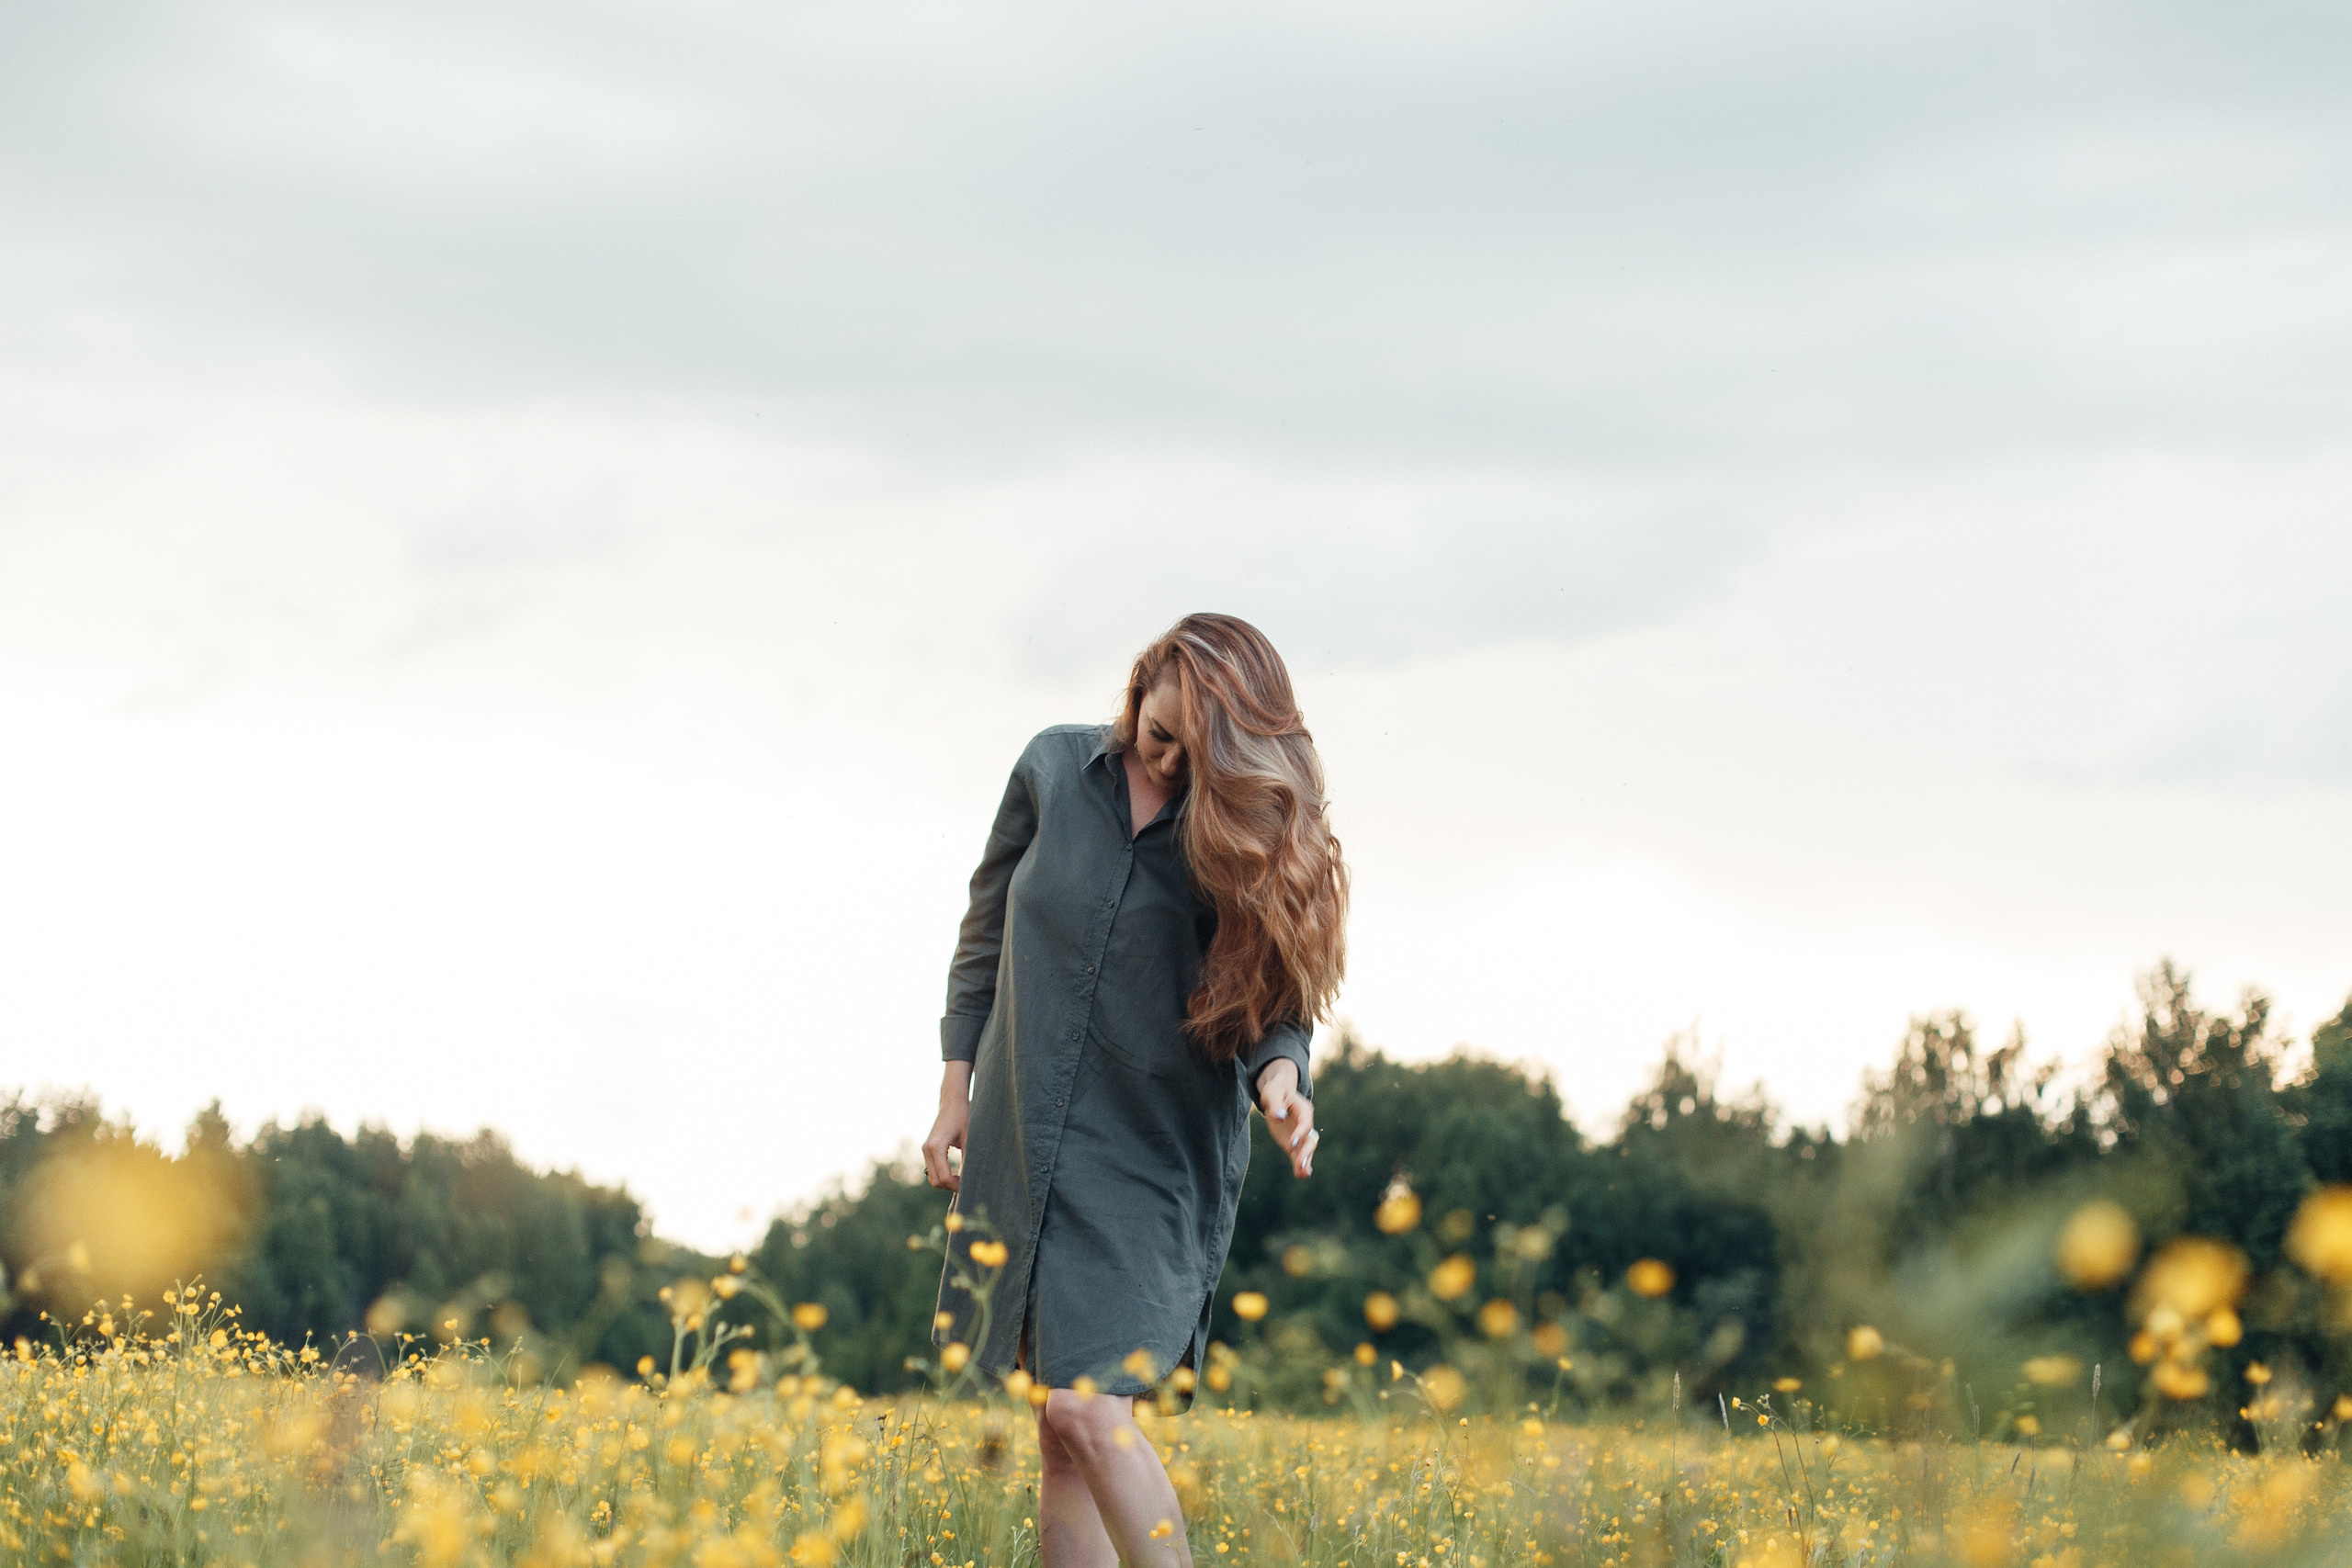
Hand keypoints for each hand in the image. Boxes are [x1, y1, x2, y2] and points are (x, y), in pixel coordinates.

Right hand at [923, 1063, 971, 1191]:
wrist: (952, 1101)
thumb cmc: (963, 1116)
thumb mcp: (969, 1138)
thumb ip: (968, 1158)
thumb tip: (972, 1179)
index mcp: (936, 1147)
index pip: (944, 1177)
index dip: (956, 1186)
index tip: (970, 1186)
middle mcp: (927, 1149)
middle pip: (935, 1181)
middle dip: (950, 1187)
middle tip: (967, 1186)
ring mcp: (925, 1150)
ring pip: (932, 1178)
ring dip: (946, 1183)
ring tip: (963, 1181)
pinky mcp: (928, 1149)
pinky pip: (932, 1170)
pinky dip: (943, 1176)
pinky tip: (957, 1174)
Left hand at [1255, 1058, 1316, 1178]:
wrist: (1277, 1095)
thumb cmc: (1275, 1091)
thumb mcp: (1273, 1093)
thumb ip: (1275, 1105)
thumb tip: (1279, 1117)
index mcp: (1304, 1110)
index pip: (1305, 1122)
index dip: (1300, 1133)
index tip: (1291, 1143)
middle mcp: (1306, 1124)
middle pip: (1309, 1139)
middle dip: (1306, 1152)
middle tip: (1300, 1164)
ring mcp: (1300, 1135)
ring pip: (1306, 1150)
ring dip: (1305, 1161)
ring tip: (1302, 1174)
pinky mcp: (1293, 1144)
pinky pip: (1298, 1155)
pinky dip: (1299, 1165)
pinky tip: (1300, 1175)